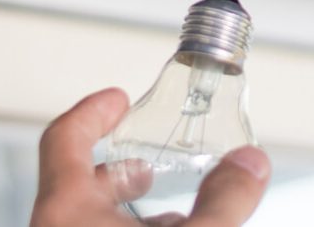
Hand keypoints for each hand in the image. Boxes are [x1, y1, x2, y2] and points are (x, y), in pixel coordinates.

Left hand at [30, 88, 269, 226]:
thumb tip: (250, 163)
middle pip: (75, 183)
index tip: (115, 99)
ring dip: (125, 210)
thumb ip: (225, 200)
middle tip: (145, 162)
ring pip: (88, 220)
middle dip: (117, 168)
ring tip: (168, 214)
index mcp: (66, 211)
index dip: (91, 112)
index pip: (63, 140)